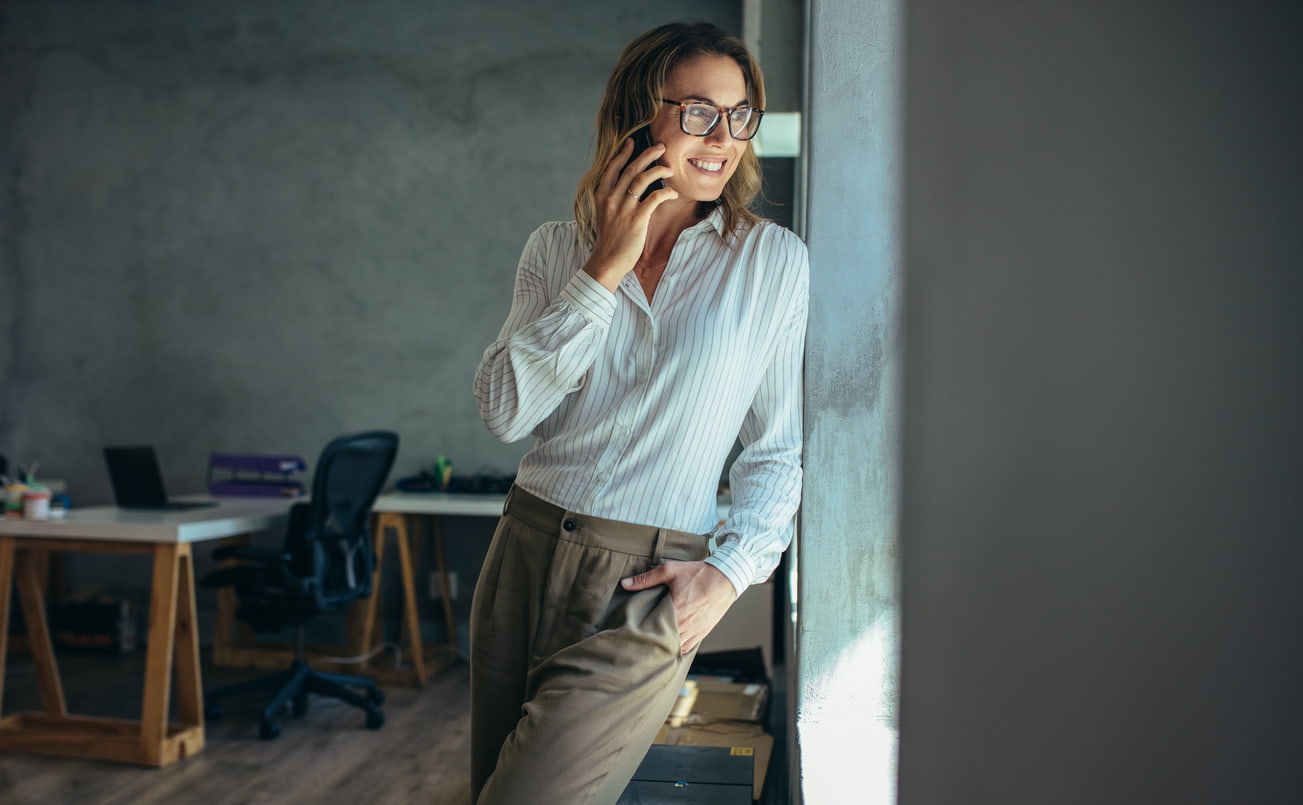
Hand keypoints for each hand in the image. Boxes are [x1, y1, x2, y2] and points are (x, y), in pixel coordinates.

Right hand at [582, 137, 676, 291]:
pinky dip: (666, 192)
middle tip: (661, 146)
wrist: (607, 261)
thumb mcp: (606, 215)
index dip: (623, 153)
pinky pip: (654, 198)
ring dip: (659, 170)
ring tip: (670, 169)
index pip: (612, 168)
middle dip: (648, 154)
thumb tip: (633, 188)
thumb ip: (616, 200)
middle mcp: (611, 198)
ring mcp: (624, 208)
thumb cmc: (610, 240)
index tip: (632, 142)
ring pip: (643, 179)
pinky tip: (673, 194)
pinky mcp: (637, 219)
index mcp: (602, 196)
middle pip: (631, 168)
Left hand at [621, 560, 736, 654]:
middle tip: (639, 643)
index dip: (642, 634)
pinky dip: (678, 649)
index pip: (654, 630)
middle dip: (652, 643)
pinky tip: (669, 647)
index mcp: (676, 610)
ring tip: (651, 647)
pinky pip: (687, 648)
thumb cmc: (698, 573)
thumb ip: (646, 578)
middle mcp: (686, 625)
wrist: (726, 578)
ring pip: (675, 648)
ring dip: (664, 647)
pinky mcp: (702, 632)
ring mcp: (695, 631)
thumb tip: (625, 583)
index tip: (632, 634)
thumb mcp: (670, 570)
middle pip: (664, 642)